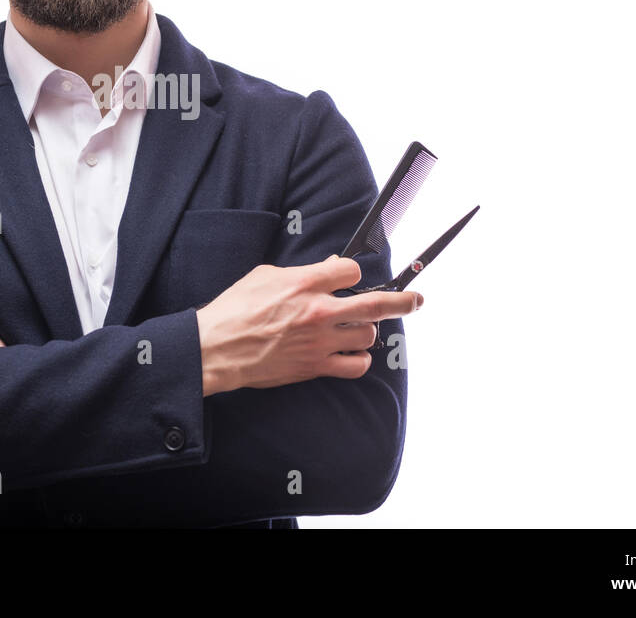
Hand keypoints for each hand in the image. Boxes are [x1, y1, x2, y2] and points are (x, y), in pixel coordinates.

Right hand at [194, 254, 421, 394]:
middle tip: (417, 301)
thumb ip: (301, 272)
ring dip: (366, 331)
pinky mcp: (316, 366)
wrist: (218, 348)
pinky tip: (352, 353)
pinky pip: (356, 365)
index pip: (352, 271)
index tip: (349, 277)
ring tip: (356, 329)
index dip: (352, 273)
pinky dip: (359, 359)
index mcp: (304, 283)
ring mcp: (320, 341)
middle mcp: (318, 310)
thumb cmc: (235, 309)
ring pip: (368, 335)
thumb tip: (328, 268)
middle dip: (404, 301)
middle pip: (376, 304)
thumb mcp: (264, 275)